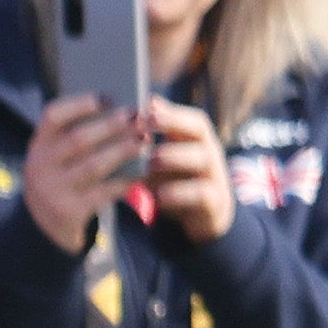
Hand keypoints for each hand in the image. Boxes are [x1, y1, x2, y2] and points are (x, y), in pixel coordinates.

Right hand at [17, 90, 144, 254]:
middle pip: (78, 139)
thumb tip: (121, 112)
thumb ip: (78, 135)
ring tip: (144, 139)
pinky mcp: (68, 212)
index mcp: (38, 145)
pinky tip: (142, 171)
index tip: (107, 98)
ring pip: (93, 165)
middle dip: (112, 125)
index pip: (52, 116)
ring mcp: (52, 191)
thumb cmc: (63, 179)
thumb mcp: (59, 157)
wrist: (43, 227)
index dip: (80, 104)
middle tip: (138, 116)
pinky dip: (125, 180)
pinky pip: (102, 192)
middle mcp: (40, 166)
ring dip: (123, 150)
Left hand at [139, 96, 232, 254]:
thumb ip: (142, 145)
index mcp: (195, 141)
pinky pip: (201, 194)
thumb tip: (113, 125)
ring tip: (151, 160)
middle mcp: (208, 153)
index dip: (170, 111)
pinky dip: (179, 193)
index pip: (189, 117)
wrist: (198, 221)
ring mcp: (214, 176)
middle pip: (200, 131)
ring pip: (202, 160)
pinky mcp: (214, 203)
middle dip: (173, 124)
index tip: (145, 107)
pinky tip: (159, 195)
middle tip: (144, 125)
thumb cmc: (171, 184)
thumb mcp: (156, 164)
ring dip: (175, 157)